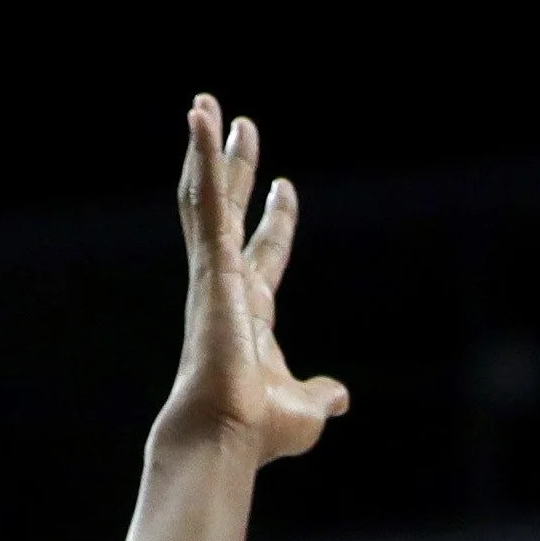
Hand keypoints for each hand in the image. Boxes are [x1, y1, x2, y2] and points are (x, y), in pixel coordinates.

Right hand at [163, 97, 347, 463]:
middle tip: (238, 123)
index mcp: (251, 314)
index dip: (276, 220)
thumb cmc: (260, 431)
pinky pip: (205, 201)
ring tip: (206, 104)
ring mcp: (215, 273)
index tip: (285, 187)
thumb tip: (340, 395)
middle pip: (229, 213)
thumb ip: (321, 394)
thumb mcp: (307, 408)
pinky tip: (199, 119)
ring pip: (207, 197)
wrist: (228, 435)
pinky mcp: (210, 264)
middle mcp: (228, 286)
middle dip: (236, 170)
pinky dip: (202, 156)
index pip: (265, 254)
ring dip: (207, 150)